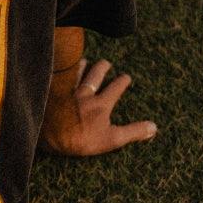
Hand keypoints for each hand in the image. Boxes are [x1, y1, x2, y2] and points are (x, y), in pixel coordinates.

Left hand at [38, 58, 156, 156]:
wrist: (49, 135)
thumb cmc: (81, 140)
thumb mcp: (111, 139)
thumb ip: (133, 132)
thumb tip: (154, 127)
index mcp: (100, 104)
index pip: (115, 88)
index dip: (122, 82)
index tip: (126, 77)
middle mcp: (84, 94)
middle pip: (95, 74)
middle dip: (102, 67)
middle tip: (106, 63)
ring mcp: (66, 92)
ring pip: (75, 73)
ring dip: (81, 66)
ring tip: (84, 62)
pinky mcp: (51, 92)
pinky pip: (56, 77)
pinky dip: (60, 72)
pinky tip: (59, 71)